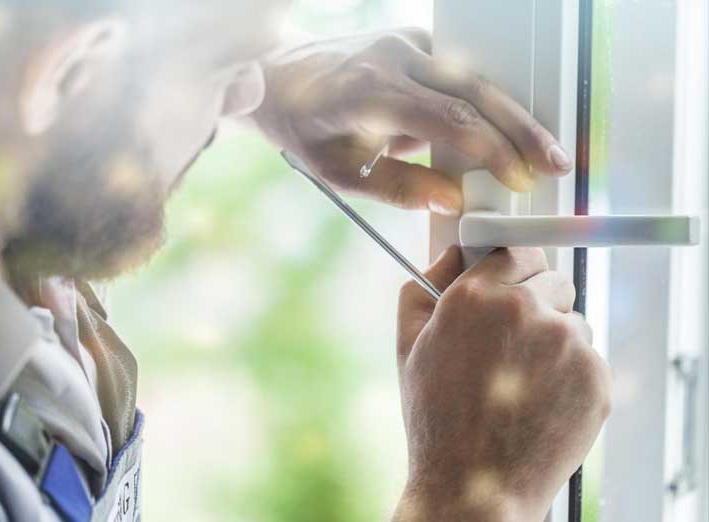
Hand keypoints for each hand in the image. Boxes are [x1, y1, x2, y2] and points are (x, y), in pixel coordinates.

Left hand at [252, 29, 572, 214]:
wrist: (279, 74)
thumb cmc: (305, 128)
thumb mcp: (339, 172)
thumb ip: (397, 188)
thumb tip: (453, 202)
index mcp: (369, 91)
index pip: (447, 118)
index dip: (491, 149)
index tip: (519, 179)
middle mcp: (393, 56)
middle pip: (474, 91)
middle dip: (520, 129)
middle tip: (556, 163)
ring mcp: (407, 41)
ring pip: (475, 77)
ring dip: (512, 114)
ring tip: (543, 152)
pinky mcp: (415, 40)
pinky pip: (461, 72)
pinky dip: (487, 102)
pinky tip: (510, 131)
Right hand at [393, 247, 610, 521]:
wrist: (475, 484)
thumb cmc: (437, 417)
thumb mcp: (408, 345)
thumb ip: (423, 287)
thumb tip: (451, 255)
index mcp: (474, 296)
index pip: (514, 249)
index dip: (514, 268)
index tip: (513, 282)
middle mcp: (524, 309)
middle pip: (552, 278)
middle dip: (537, 300)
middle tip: (514, 339)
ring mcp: (566, 343)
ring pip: (573, 321)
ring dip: (555, 340)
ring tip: (522, 381)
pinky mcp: (596, 377)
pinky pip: (589, 359)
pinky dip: (571, 375)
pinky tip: (540, 402)